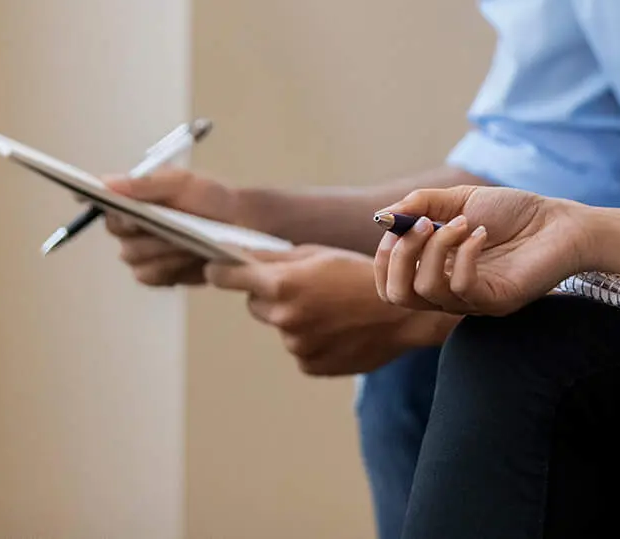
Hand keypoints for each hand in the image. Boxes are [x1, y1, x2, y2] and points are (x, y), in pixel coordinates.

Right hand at [102, 166, 249, 286]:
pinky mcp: (159, 274)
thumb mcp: (184, 183)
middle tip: (175, 228)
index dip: (118, 216)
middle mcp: (132, 230)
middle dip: (149, 235)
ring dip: (163, 250)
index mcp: (134, 203)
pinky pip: (150, 276)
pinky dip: (170, 267)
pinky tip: (190, 258)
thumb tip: (104, 182)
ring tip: (190, 242)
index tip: (133, 216)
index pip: (110, 213)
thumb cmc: (212, 198)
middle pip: (122, 239)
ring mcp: (144, 254)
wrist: (242, 224)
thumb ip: (146, 184)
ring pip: (135, 259)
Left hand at [206, 246, 458, 376]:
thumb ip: (275, 258)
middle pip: (255, 303)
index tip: (215, 267)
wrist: (404, 313)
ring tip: (334, 309)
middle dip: (270, 294)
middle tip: (306, 286)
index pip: (228, 276)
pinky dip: (312, 338)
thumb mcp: (320, 254)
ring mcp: (295, 345)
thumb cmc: (363, 274)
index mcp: (282, 284)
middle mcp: (283, 318)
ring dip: (296, 317)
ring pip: (280, 327)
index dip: (220, 270)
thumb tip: (236, 258)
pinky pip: (299, 348)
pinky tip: (339, 328)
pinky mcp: (309, 365)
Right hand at [372, 184, 588, 315]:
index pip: (390, 283)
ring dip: (436, 247)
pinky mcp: (495, 302)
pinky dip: (464, 255)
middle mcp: (449, 292)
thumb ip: (422, 205)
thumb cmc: (515, 213)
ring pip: (425, 289)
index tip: (399, 223)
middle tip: (425, 224)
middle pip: (397, 294)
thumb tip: (384, 216)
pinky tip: (482, 235)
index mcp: (437, 272)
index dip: (385, 254)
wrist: (562, 223)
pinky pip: (461, 288)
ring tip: (464, 223)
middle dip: (400, 254)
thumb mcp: (461, 200)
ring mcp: (472, 301)